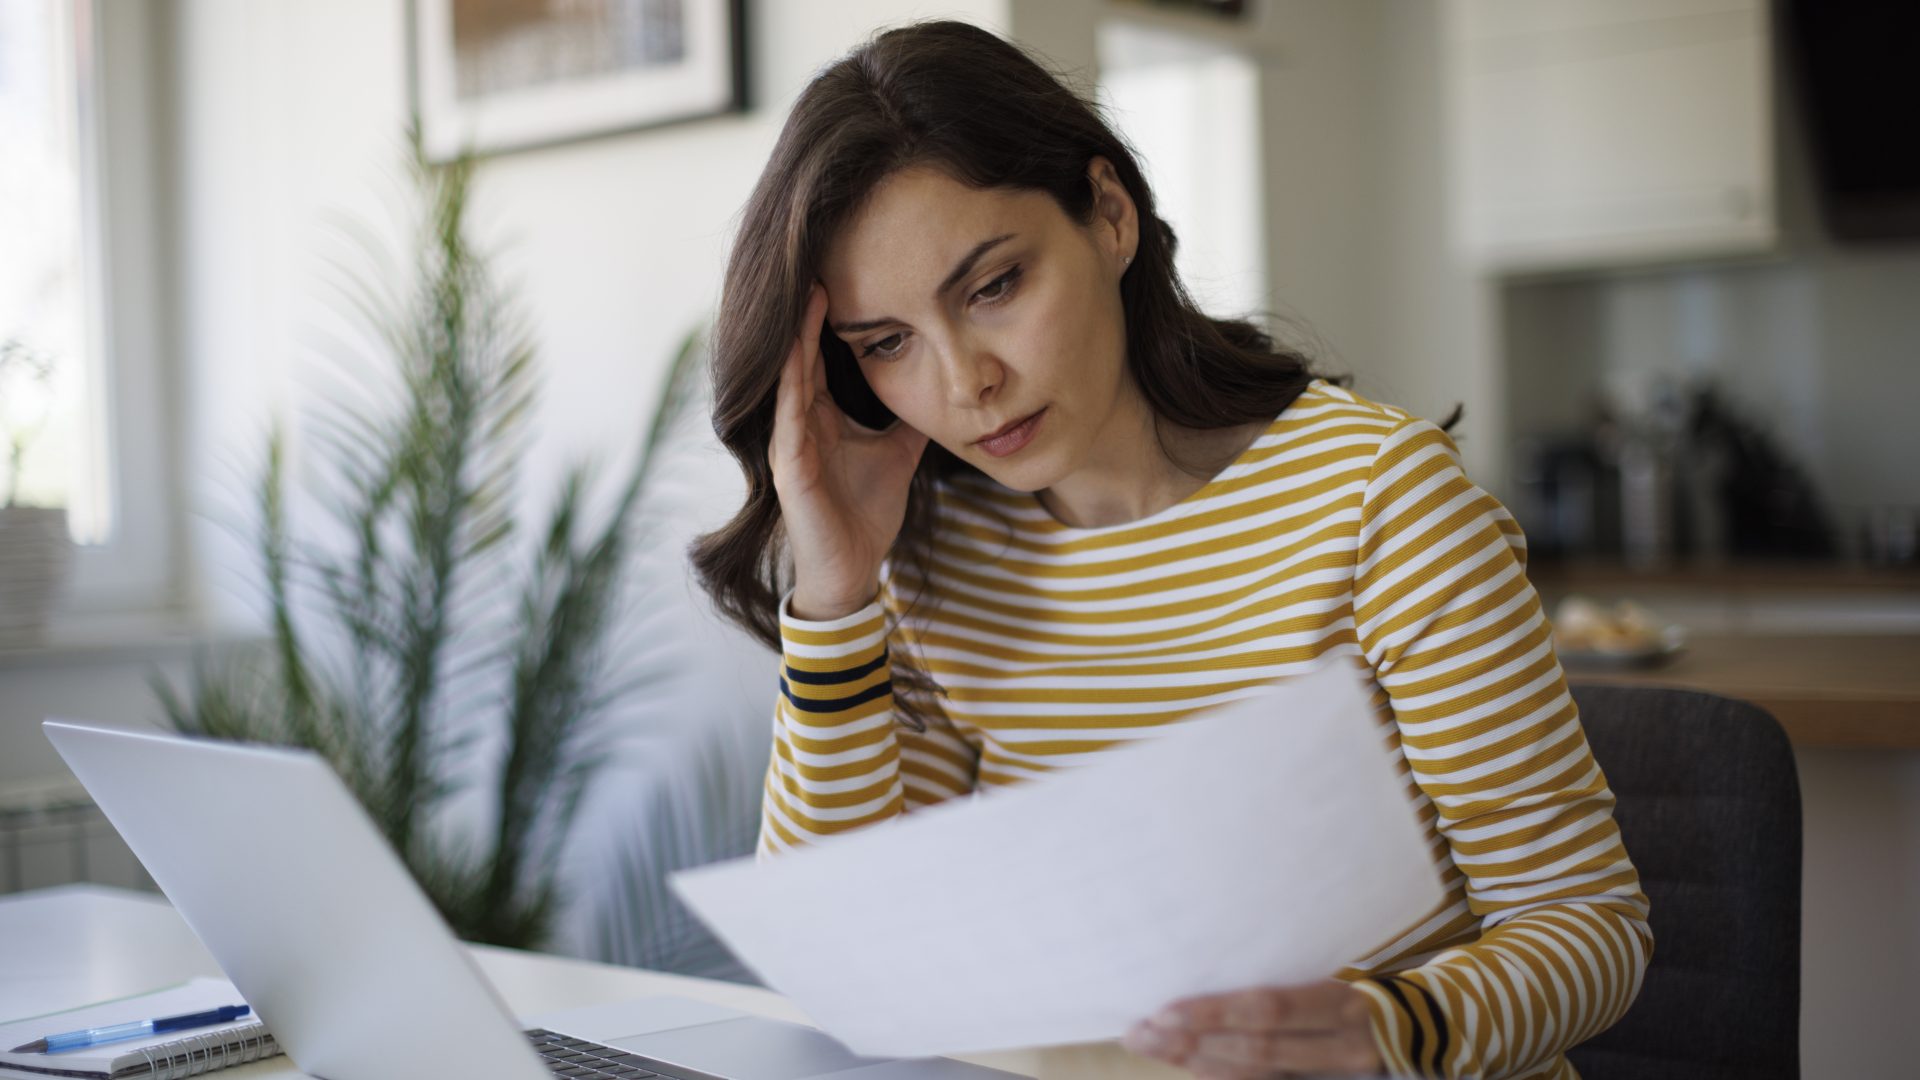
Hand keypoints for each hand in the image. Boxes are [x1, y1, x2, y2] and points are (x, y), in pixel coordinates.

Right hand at [771, 282, 929, 620]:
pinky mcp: (791, 469)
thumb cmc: (867, 514)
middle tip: (819, 264)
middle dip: (810, 314)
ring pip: (791, 379)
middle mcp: (800, 424)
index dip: (827, 320)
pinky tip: (798, 355)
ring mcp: (791, 445)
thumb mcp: (898, 454)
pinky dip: (792, 385)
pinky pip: (790, 418)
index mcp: (822, 417)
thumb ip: (910, 419)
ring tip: (811, 295)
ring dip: (798, 338)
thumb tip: (942, 387)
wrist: (854, 570)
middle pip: (801, 357)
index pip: (819, 357)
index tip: (842, 276)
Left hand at [1121, 982, 1383, 1078]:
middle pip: (1254, 1052)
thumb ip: (1287, 980)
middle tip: (1139, 1032)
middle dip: (1191, 1044)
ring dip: (1196, 1063)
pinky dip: (1221, 1077)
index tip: (1163, 1010)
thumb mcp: (1337, 972)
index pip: (1268, 1010)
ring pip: (1256, 1077)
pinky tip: (1188, 1065)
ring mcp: (1335, 1076)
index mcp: (1341, 1004)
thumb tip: (1213, 960)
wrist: (1430, 1028)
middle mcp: (1341, 1047)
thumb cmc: (1365, 987)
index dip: (1213, 1013)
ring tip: (1151, 1046)